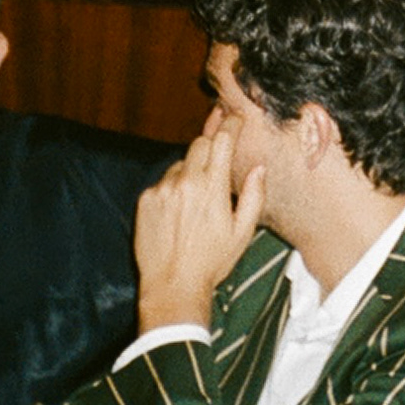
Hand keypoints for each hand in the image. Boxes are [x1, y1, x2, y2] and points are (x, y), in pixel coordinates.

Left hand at [133, 114, 265, 332]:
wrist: (173, 286)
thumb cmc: (212, 262)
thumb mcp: (242, 233)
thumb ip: (253, 196)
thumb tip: (258, 168)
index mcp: (212, 187)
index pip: (222, 140)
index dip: (231, 125)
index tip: (235, 118)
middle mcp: (186, 182)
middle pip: (199, 143)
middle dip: (211, 146)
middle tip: (217, 161)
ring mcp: (163, 189)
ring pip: (181, 164)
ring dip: (190, 171)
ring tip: (195, 201)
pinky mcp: (146, 199)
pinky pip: (163, 182)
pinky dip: (172, 188)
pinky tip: (177, 212)